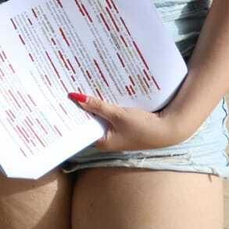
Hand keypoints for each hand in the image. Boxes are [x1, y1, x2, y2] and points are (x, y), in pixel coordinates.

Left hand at [68, 92, 195, 150]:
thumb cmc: (143, 127)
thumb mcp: (118, 115)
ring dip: (91, 103)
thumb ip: (97, 106)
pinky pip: (107, 113)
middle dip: (79, 107)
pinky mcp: (122, 124)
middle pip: (88, 120)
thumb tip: (75, 97)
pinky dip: (102, 104)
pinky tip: (96, 91)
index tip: (59, 101)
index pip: (80, 128)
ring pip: (97, 115)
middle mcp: (106, 138)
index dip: (70, 114)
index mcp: (102, 141)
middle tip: (65, 89)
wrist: (169, 129)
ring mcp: (114, 132)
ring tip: (76, 87)